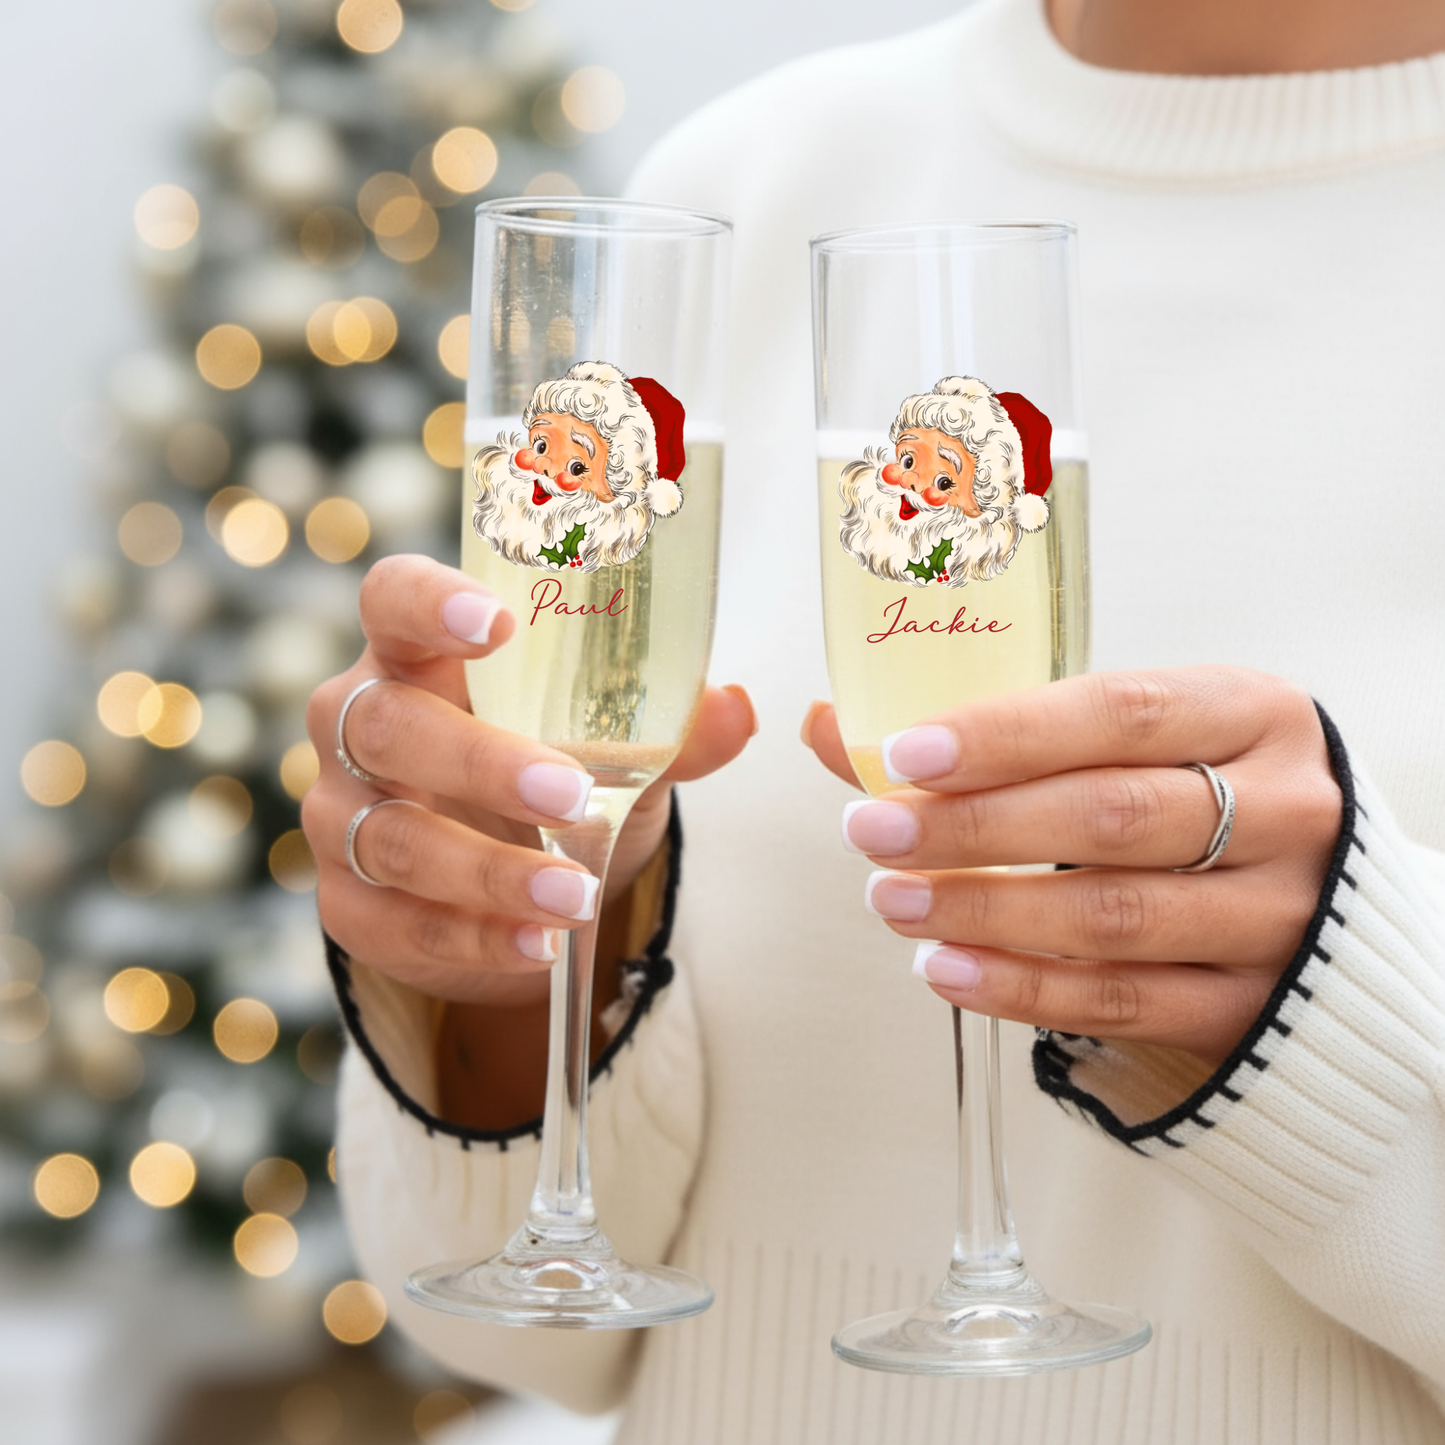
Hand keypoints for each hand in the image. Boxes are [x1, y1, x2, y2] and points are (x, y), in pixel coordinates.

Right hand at [303, 554, 755, 1010]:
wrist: (512, 889)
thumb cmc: (551, 778)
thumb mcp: (612, 749)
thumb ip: (665, 729)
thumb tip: (733, 709)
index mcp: (419, 655)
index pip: (393, 599)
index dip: (429, 602)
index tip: (495, 622)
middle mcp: (359, 724)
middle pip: (385, 725)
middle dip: (479, 762)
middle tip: (570, 793)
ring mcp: (340, 815)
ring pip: (391, 838)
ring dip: (488, 871)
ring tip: (578, 898)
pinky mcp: (347, 903)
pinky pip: (394, 921)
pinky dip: (473, 938)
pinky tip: (541, 945)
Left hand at [804, 668, 1341, 1067]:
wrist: (1316, 901)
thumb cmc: (1194, 792)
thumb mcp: (1127, 738)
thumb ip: (992, 734)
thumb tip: (830, 724)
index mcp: (1252, 714)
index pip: (1121, 713)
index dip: (1008, 734)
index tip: (907, 752)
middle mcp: (1283, 810)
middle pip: (1112, 817)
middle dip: (976, 827)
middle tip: (873, 830)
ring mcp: (1277, 917)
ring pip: (1113, 918)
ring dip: (985, 910)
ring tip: (894, 900)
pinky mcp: (1252, 1007)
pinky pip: (1123, 1004)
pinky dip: (1022, 990)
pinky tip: (945, 970)